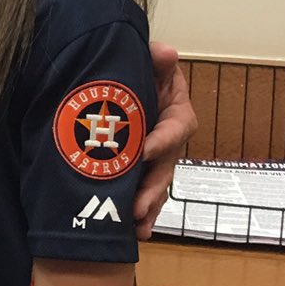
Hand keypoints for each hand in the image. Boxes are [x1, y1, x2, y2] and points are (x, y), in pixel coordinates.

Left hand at [133, 42, 195, 235]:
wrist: (107, 78)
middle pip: (167, 165)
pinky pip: (141, 191)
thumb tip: (167, 53)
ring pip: (156, 184)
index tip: (145, 151)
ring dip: (148, 207)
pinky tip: (133, 232)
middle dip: (153, 188)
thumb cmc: (131, 67)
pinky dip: (140, 212)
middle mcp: (167, 136)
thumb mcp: (144, 57)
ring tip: (137, 227)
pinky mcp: (136, 168)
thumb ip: (155, 57)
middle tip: (138, 207)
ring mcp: (153, 155)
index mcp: (174, 108)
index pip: (177, 126)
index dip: (164, 139)